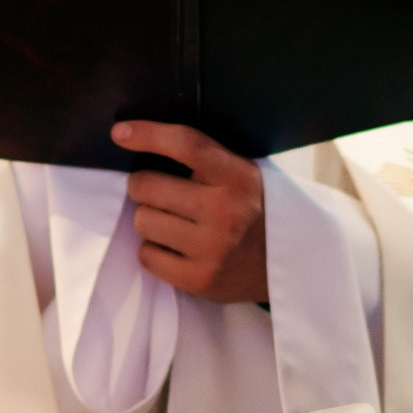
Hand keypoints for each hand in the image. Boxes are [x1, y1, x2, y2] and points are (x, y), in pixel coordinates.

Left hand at [111, 120, 267, 301]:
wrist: (292, 264)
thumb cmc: (256, 211)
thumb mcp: (244, 175)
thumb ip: (206, 161)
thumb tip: (142, 142)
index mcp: (239, 177)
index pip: (186, 145)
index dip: (149, 135)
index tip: (120, 132)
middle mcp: (225, 212)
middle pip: (147, 186)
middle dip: (144, 186)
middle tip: (158, 192)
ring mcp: (212, 248)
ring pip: (142, 221)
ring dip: (150, 219)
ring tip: (173, 223)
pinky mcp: (199, 279)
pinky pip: (147, 256)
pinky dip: (154, 250)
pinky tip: (176, 248)